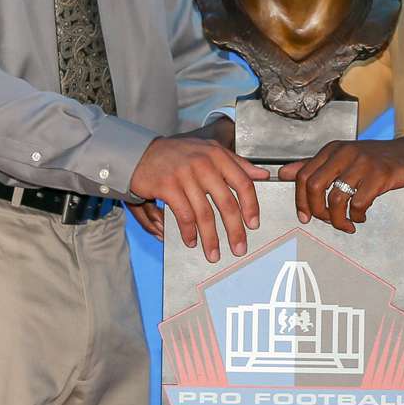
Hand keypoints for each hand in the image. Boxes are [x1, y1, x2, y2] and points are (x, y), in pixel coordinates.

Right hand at [130, 120, 267, 262]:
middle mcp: (203, 163)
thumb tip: (262, 175)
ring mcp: (185, 174)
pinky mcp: (167, 186)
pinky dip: (189, 232)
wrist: (140, 153)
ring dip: (211, 238)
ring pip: (205, 214)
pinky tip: (191, 241)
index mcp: (217, 155)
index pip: (242, 182)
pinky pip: (184, 215)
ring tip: (214, 254)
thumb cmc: (178, 154)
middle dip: (234, 230)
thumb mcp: (209, 150)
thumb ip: (237, 163)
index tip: (253, 224)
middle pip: (226, 203)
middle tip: (239, 248)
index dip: (251, 206)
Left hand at [279, 133, 403, 233]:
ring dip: (337, 219)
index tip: (305, 217)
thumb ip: (313, 166)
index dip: (300, 200)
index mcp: (332, 149)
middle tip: (326, 222)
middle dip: (316, 211)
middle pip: (314, 186)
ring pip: (336, 198)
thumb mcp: (342, 158)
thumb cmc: (375, 160)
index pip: (303, 175)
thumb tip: (282, 174)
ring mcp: (362, 163)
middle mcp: (344, 152)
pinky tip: (361, 217)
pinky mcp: (380, 175)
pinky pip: (358, 203)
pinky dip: (357, 216)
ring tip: (346, 225)